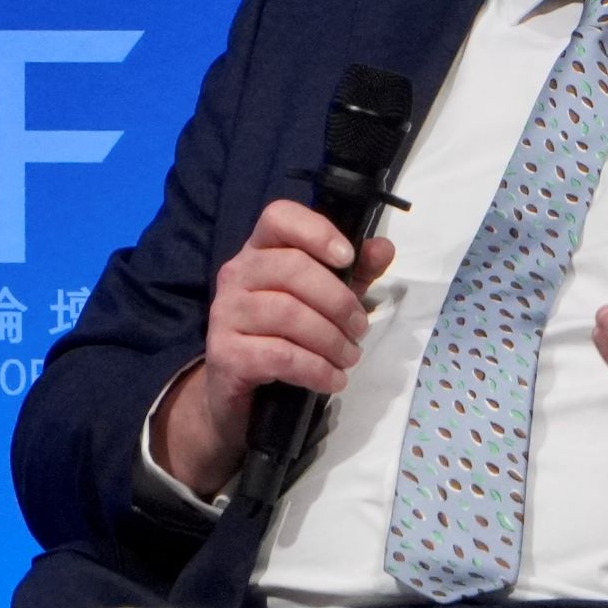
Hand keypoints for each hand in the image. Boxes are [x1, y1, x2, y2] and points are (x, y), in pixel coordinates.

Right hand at [151, 199, 394, 498]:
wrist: (237, 390)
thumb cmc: (284, 334)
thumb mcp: (325, 300)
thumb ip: (354, 273)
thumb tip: (384, 248)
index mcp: (260, 250)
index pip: (279, 217)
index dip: (317, 231)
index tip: (349, 258)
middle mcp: (237, 273)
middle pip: (293, 268)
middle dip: (339, 301)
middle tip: (360, 329)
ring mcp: (226, 312)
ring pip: (288, 314)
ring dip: (331, 339)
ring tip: (350, 357)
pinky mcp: (224, 352)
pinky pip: (280, 355)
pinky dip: (316, 369)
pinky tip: (333, 380)